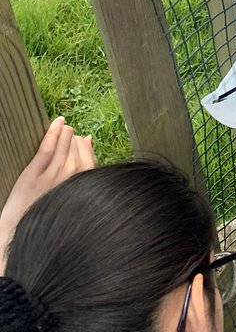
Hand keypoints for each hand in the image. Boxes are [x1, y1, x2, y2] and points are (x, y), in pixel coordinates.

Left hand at [0, 117, 96, 268]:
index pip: (87, 150)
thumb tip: (89, 138)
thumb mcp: (74, 193)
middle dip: (70, 140)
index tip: (73, 145)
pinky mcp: (35, 174)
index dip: (79, 145)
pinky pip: (48, 147)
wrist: (23, 235)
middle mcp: (72, 176)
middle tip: (63, 144)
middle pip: (75, 143)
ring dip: (63, 134)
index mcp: (84, 182)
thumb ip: (85, 166)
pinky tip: (56, 123)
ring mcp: (54, 174)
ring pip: (64, 141)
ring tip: (60, 130)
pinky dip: (53, 132)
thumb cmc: (50, 214)